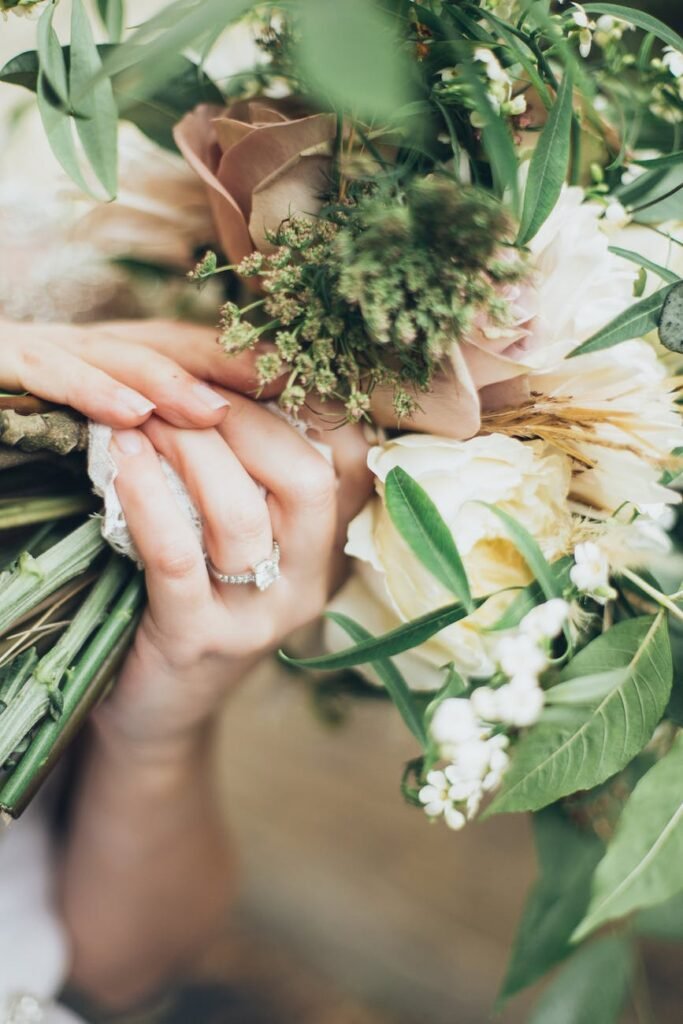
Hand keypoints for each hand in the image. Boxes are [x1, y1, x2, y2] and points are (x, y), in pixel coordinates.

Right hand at [0, 317, 276, 428]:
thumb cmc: (26, 409)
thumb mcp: (101, 419)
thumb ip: (149, 425)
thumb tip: (223, 440)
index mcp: (117, 361)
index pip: (193, 355)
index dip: (248, 367)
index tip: (307, 390)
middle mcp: (89, 347)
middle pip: (169, 346)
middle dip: (226, 365)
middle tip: (283, 389)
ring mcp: (46, 351)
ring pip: (115, 358)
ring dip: (169, 380)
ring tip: (215, 409)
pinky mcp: (6, 363)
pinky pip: (50, 372)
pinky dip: (92, 391)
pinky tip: (132, 413)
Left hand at [94, 391, 372, 755]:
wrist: (160, 709)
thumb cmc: (197, 605)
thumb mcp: (245, 547)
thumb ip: (259, 485)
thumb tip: (238, 386)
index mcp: (327, 553)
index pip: (350, 461)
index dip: (308, 402)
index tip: (251, 366)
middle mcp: (308, 586)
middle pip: (307, 479)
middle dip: (242, 417)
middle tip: (183, 390)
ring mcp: (259, 619)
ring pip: (240, 513)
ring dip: (189, 448)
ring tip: (143, 416)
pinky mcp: (199, 640)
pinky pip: (178, 555)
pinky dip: (148, 496)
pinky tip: (122, 457)